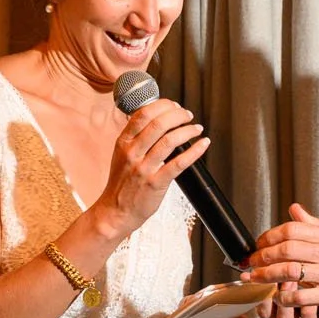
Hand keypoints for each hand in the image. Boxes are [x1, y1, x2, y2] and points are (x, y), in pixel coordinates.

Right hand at [94, 100, 206, 235]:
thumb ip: (135, 138)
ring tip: (197, 128)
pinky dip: (194, 151)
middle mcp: (132, 153)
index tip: (174, 105)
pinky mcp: (156, 183)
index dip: (162, 106)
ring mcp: (144, 169)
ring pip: (169, 141)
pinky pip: (179, 163)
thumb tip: (156, 119)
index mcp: (123, 143)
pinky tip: (203, 144)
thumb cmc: (122, 184)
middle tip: (188, 115)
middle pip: (158, 124)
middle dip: (178, 115)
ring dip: (188, 131)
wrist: (115, 212)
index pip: (143, 114)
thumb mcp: (121, 155)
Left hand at [241, 203, 318, 317]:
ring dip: (267, 276)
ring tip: (255, 279)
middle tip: (251, 262)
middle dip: (263, 256)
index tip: (259, 245)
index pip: (292, 229)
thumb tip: (294, 209)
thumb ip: (315, 225)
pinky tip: (277, 297)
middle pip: (287, 249)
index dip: (269, 237)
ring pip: (290, 271)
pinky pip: (301, 296)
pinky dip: (284, 297)